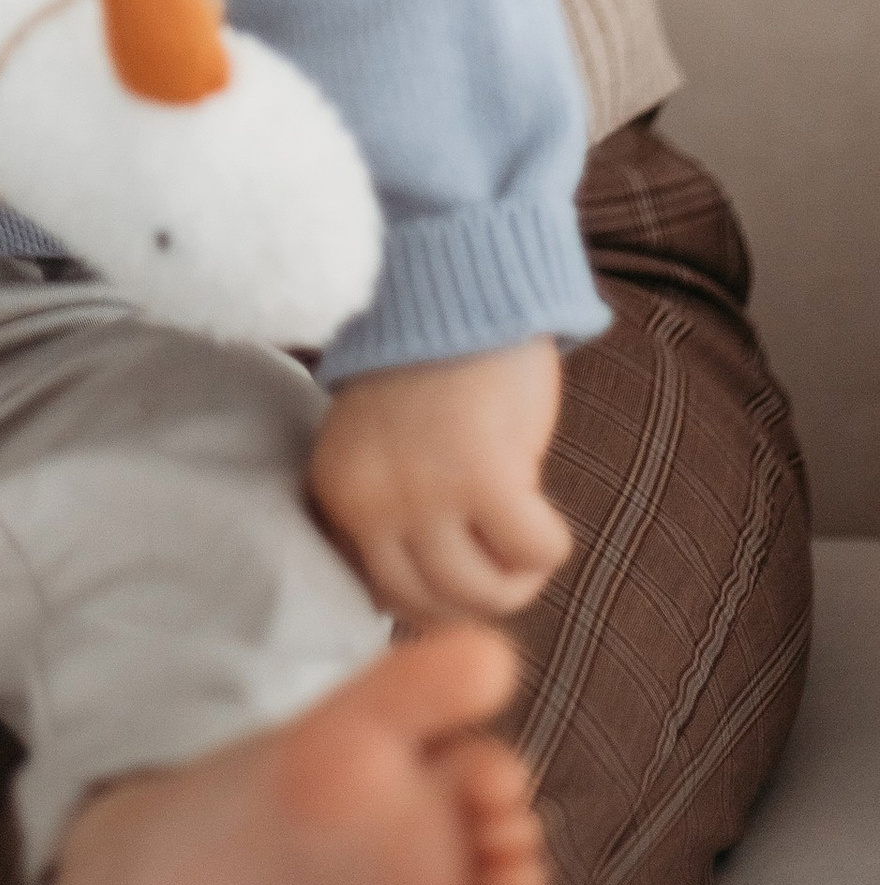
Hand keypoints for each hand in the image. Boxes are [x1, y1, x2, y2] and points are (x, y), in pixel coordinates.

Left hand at [310, 339, 572, 625]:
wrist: (457, 280)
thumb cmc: (431, 365)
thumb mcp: (384, 449)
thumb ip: (393, 513)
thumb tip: (433, 598)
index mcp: (337, 492)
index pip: (382, 592)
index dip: (435, 591)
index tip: (464, 567)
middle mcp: (370, 501)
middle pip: (431, 604)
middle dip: (478, 593)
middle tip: (505, 555)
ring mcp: (425, 493)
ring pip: (482, 593)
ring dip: (517, 578)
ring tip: (526, 535)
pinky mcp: (484, 478)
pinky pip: (532, 554)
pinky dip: (548, 542)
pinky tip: (542, 507)